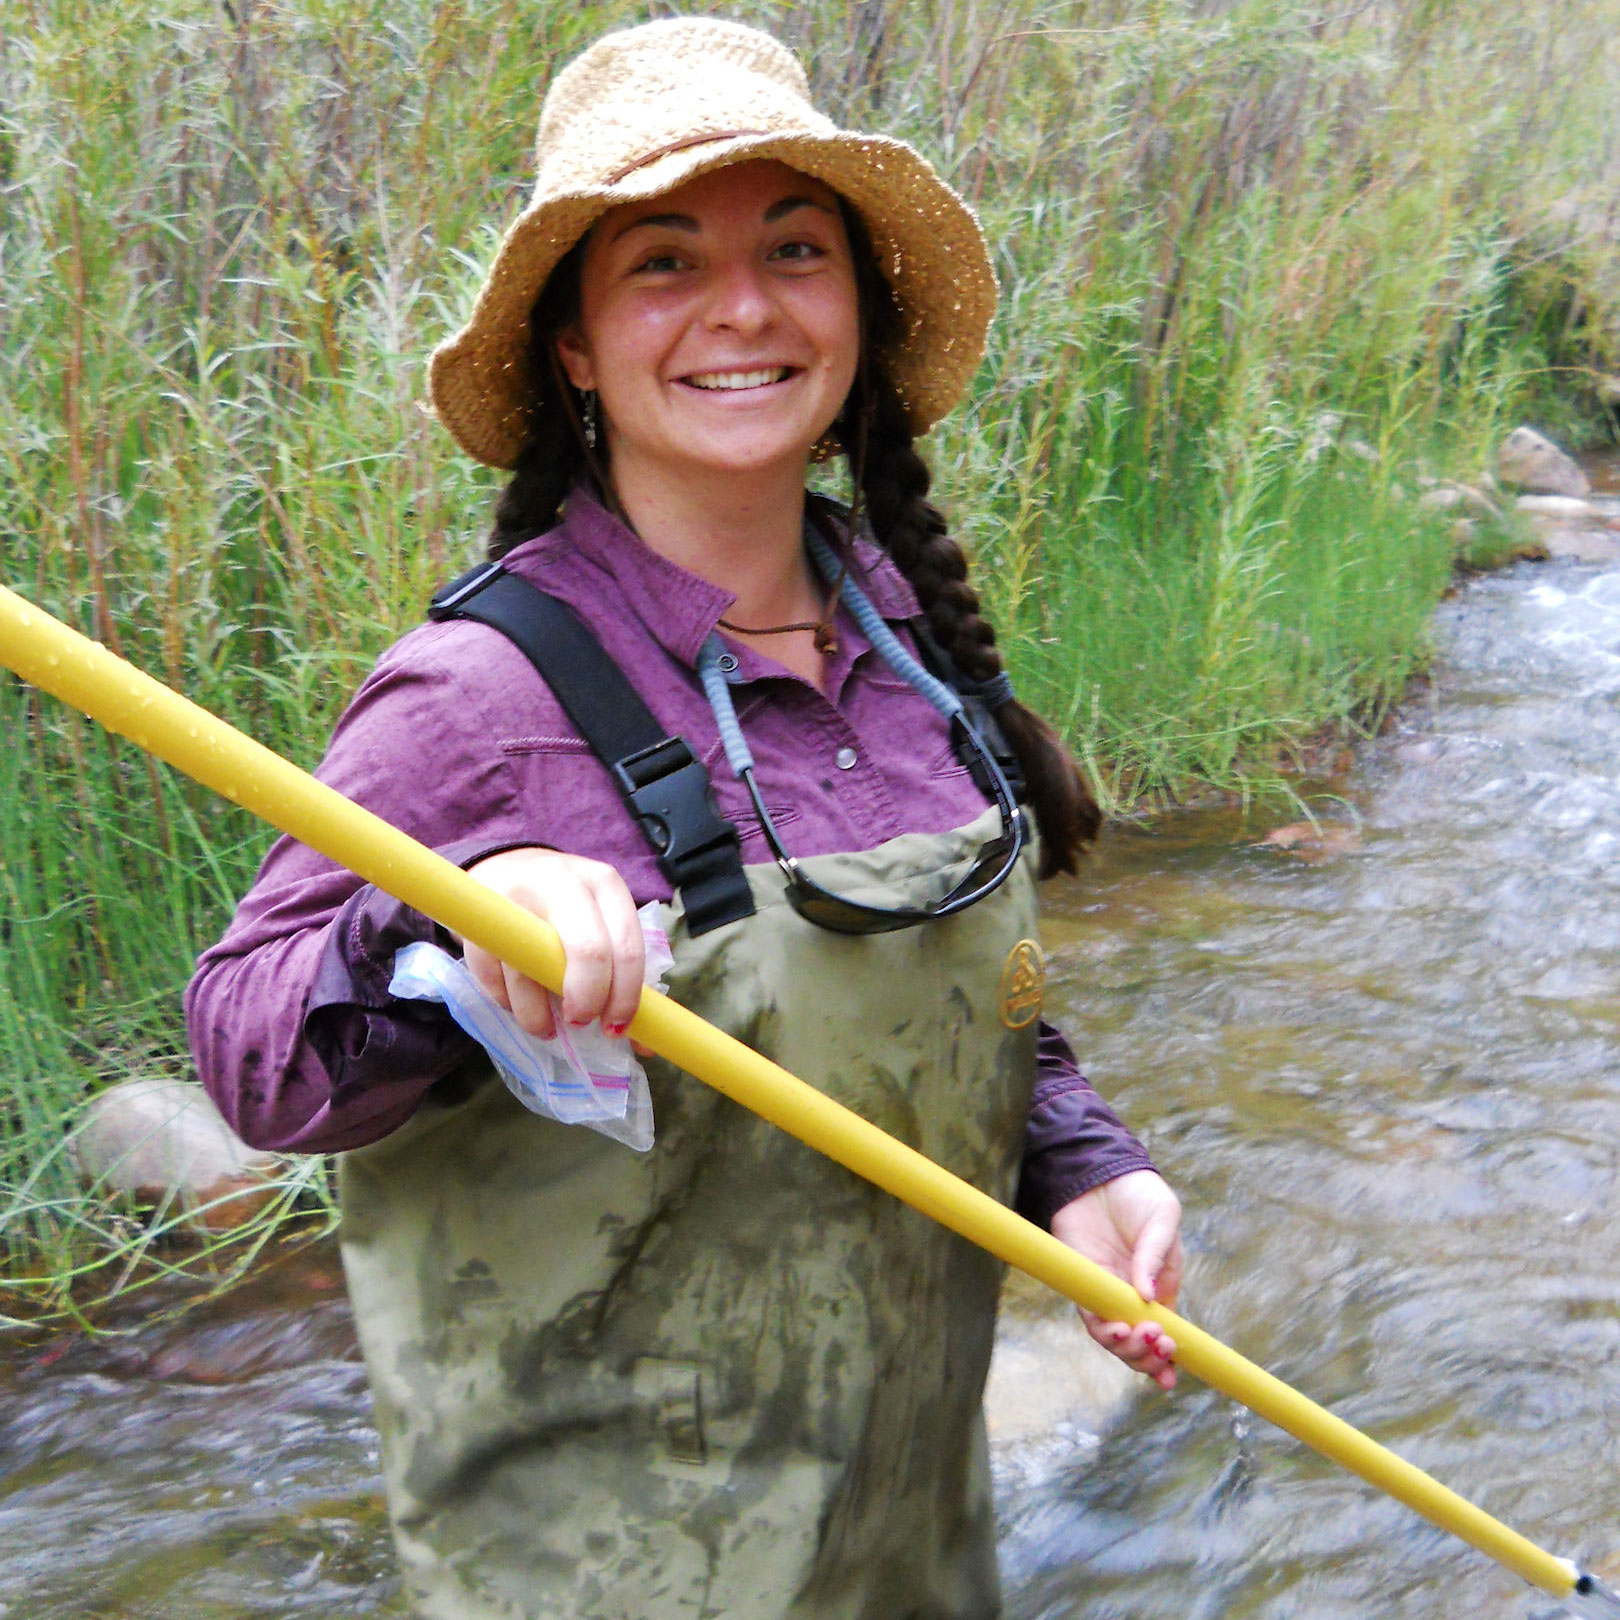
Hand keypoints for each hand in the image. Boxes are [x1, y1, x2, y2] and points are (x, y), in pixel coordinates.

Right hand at [459, 848, 644, 1041]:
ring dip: (538, 1017)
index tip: (615, 1027)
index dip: (624, 997)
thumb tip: (644, 1043)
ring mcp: (518, 899)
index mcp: (604, 884)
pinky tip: (518, 1000)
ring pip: (531, 974)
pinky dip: (508, 1003)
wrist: (505, 871)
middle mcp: (565, 883)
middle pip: (590, 952)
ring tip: (544, 1025)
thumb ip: (621, 970)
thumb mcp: (601, 920)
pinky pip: (495, 981)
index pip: (626, 947)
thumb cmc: (567, 907)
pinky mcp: (479, 921)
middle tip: (580, 1022)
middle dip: (589, 1001)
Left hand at [1050, 1169, 1182, 1389]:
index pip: (1164, 1333)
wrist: (1101, 1170)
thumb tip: (1147, 1294)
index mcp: (1160, 1287)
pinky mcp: (1082, 1280)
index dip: (1166, 1358)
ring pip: (1113, 1336)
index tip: (1171, 1372)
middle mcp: (1132, 1296)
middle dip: (1147, 1355)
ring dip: (1126, 1348)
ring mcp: (1106, 1290)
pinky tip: (1114, 1326)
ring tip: (1134, 1334)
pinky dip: (1102, 1328)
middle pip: (1138, 1343)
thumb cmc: (1139, 1194)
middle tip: (1157, 1343)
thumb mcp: (1163, 1218)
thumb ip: (1156, 1255)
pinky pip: (1089, 1314)